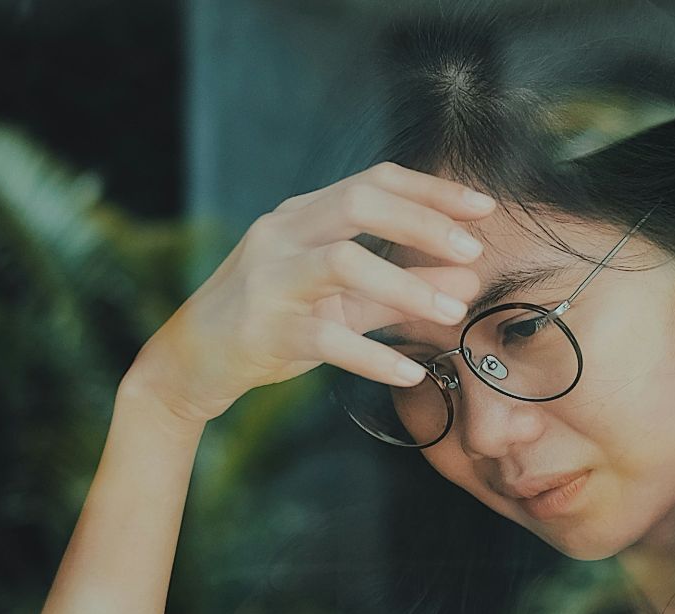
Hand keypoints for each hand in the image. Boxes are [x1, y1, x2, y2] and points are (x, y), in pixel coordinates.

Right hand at [127, 161, 495, 424]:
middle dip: (424, 223)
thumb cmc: (271, 322)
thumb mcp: (337, 300)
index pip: (374, 181)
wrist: (190, 362)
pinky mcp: (264, 330)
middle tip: (473, 251)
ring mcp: (271, 279)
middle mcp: (283, 234)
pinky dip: (374, 356)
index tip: (484, 207)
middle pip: (360, 204)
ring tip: (453, 313)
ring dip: (406, 286)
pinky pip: (327, 338)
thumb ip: (398, 289)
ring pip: (344, 263)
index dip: (432, 190)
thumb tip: (467, 282)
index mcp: (302, 215)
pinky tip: (410, 372)